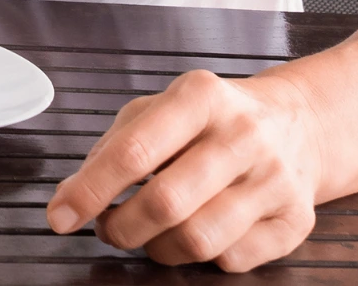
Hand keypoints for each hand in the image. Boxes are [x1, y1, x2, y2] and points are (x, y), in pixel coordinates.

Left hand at [45, 68, 323, 271]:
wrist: (296, 124)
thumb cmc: (212, 120)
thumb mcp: (158, 110)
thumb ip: (112, 147)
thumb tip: (72, 195)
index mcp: (200, 97)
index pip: (134, 151)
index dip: (90, 190)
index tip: (61, 215)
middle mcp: (242, 135)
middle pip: (166, 203)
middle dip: (121, 227)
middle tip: (107, 228)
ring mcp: (274, 179)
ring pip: (199, 240)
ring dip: (157, 249)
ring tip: (148, 234)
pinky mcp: (295, 220)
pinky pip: (232, 260)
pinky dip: (201, 257)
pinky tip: (195, 232)